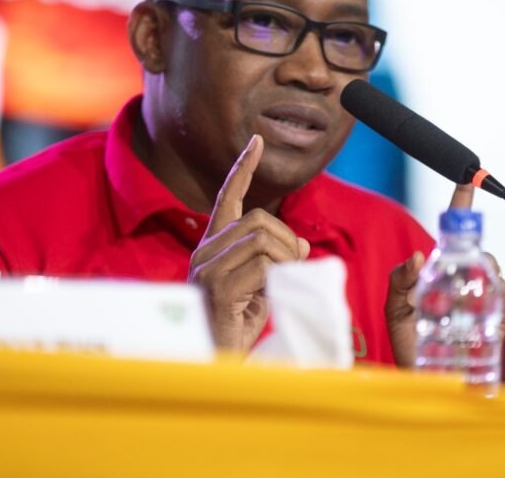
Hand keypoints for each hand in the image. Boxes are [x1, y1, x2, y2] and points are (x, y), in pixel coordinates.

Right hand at [188, 135, 309, 351]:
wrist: (212, 362)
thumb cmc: (234, 329)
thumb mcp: (262, 289)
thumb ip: (276, 261)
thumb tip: (300, 239)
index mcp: (212, 247)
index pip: (228, 197)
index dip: (243, 168)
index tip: (256, 142)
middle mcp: (204, 251)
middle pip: (259, 218)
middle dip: (287, 238)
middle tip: (294, 266)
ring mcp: (207, 268)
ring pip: (263, 238)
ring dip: (286, 258)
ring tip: (283, 282)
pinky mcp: (217, 286)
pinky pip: (262, 264)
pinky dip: (279, 274)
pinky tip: (272, 292)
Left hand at [386, 183, 504, 367]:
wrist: (419, 381)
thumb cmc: (408, 342)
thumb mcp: (395, 308)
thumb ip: (399, 280)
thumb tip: (419, 256)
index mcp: (443, 275)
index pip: (456, 236)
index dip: (462, 206)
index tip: (466, 180)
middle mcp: (467, 286)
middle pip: (484, 256)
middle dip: (477, 258)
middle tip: (456, 279)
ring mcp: (482, 307)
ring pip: (496, 282)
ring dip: (482, 287)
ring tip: (457, 308)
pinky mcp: (494, 332)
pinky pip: (504, 312)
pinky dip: (495, 312)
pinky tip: (480, 324)